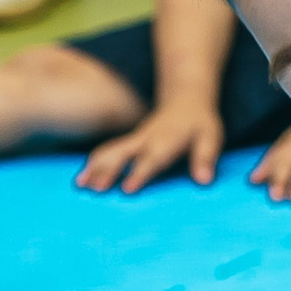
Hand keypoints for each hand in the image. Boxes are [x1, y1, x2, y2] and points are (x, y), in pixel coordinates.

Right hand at [76, 100, 225, 193]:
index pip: (152, 159)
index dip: (139, 174)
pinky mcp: (129, 141)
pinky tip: (82, 178)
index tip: (126, 190)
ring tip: (79, 185)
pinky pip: (109, 150)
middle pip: (123, 154)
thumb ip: (206, 158)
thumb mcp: (210, 138)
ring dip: (94, 167)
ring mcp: (135, 139)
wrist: (185, 100)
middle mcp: (146, 139)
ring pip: (111, 151)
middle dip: (108, 170)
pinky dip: (94, 162)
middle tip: (94, 189)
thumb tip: (204, 180)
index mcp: (167, 141)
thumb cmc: (200, 124)